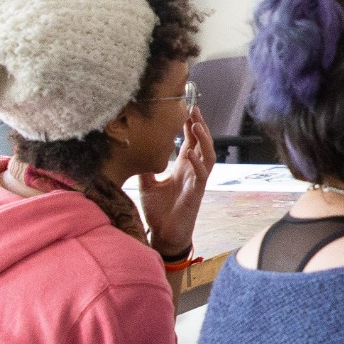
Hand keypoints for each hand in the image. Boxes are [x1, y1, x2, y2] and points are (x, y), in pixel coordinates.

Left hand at [138, 106, 215, 257]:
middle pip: (202, 143)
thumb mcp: (147, 185)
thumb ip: (145, 168)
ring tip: (196, 124)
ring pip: (208, 155)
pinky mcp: (196, 193)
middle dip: (199, 125)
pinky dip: (197, 162)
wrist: (163, 234)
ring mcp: (196, 181)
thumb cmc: (158, 212)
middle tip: (193, 108)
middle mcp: (192, 171)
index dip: (189, 125)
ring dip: (204, 140)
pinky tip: (189, 152)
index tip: (185, 108)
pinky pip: (201, 175)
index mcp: (182, 168)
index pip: (189, 141)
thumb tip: (134, 151)